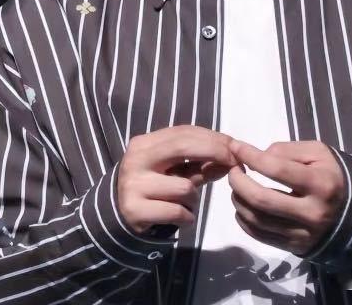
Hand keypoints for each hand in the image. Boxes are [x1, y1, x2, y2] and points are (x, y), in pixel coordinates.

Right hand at [116, 125, 235, 233]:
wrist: (118, 215)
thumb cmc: (152, 188)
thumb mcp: (173, 172)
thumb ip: (199, 164)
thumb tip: (230, 157)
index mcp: (144, 144)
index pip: (182, 133)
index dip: (211, 137)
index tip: (234, 145)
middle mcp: (136, 160)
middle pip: (182, 147)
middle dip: (213, 153)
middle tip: (233, 164)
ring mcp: (133, 185)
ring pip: (185, 188)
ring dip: (194, 199)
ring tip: (184, 203)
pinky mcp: (135, 210)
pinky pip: (178, 212)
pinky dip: (186, 218)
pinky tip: (179, 217)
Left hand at [226, 139, 345, 255]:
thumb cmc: (331, 176)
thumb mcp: (317, 153)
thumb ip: (287, 150)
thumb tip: (259, 156)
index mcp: (320, 185)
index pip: (277, 169)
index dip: (251, 156)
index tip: (236, 147)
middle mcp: (312, 213)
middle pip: (262, 199)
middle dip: (238, 181)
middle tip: (233, 169)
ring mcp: (304, 234)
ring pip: (258, 220)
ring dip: (238, 200)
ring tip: (236, 186)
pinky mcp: (296, 247)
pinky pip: (261, 236)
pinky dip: (244, 220)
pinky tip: (242, 206)